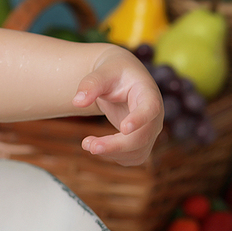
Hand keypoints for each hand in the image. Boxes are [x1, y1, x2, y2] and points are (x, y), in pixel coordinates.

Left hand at [72, 46, 163, 165]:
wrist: (119, 79)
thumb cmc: (112, 73)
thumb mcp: (101, 73)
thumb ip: (90, 85)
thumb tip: (77, 102)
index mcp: (148, 93)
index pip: (150, 108)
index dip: (140, 119)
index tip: (124, 129)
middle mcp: (154, 115)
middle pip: (142, 137)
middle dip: (116, 145)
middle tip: (89, 146)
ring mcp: (150, 131)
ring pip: (137, 151)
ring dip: (112, 153)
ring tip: (86, 143)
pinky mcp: (141, 142)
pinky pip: (132, 157)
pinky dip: (113, 156)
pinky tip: (96, 145)